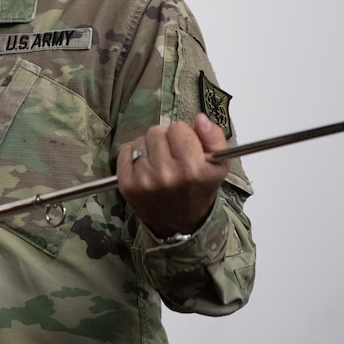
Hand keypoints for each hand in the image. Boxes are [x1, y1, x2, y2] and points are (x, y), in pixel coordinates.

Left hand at [116, 113, 229, 238]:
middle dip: (165, 141)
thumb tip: (199, 119)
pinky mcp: (126, 185)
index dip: (183, 136)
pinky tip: (145, 168)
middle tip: (172, 158)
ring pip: (140, 140)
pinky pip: (125, 151)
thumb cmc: (199, 190)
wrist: (181, 224)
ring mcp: (144, 180)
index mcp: (192, 168)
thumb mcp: (218, 165)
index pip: (178, 128)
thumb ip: (214, 137)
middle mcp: (167, 174)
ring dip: (149, 148)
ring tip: (159, 165)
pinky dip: (133, 155)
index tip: (186, 150)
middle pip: (157, 131)